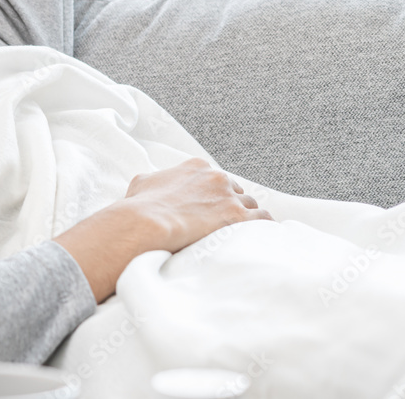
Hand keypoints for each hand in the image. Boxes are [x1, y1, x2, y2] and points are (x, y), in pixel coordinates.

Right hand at [119, 157, 272, 253]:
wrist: (147, 222)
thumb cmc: (141, 206)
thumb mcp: (142, 182)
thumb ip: (155, 180)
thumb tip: (152, 184)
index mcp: (196, 167)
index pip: (217, 179)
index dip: (215, 194)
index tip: (211, 207)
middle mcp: (216, 178)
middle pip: (236, 191)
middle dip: (231, 206)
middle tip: (223, 223)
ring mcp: (228, 197)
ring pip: (251, 205)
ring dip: (246, 218)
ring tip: (241, 233)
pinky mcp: (237, 217)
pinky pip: (263, 220)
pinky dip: (263, 228)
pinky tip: (259, 237)